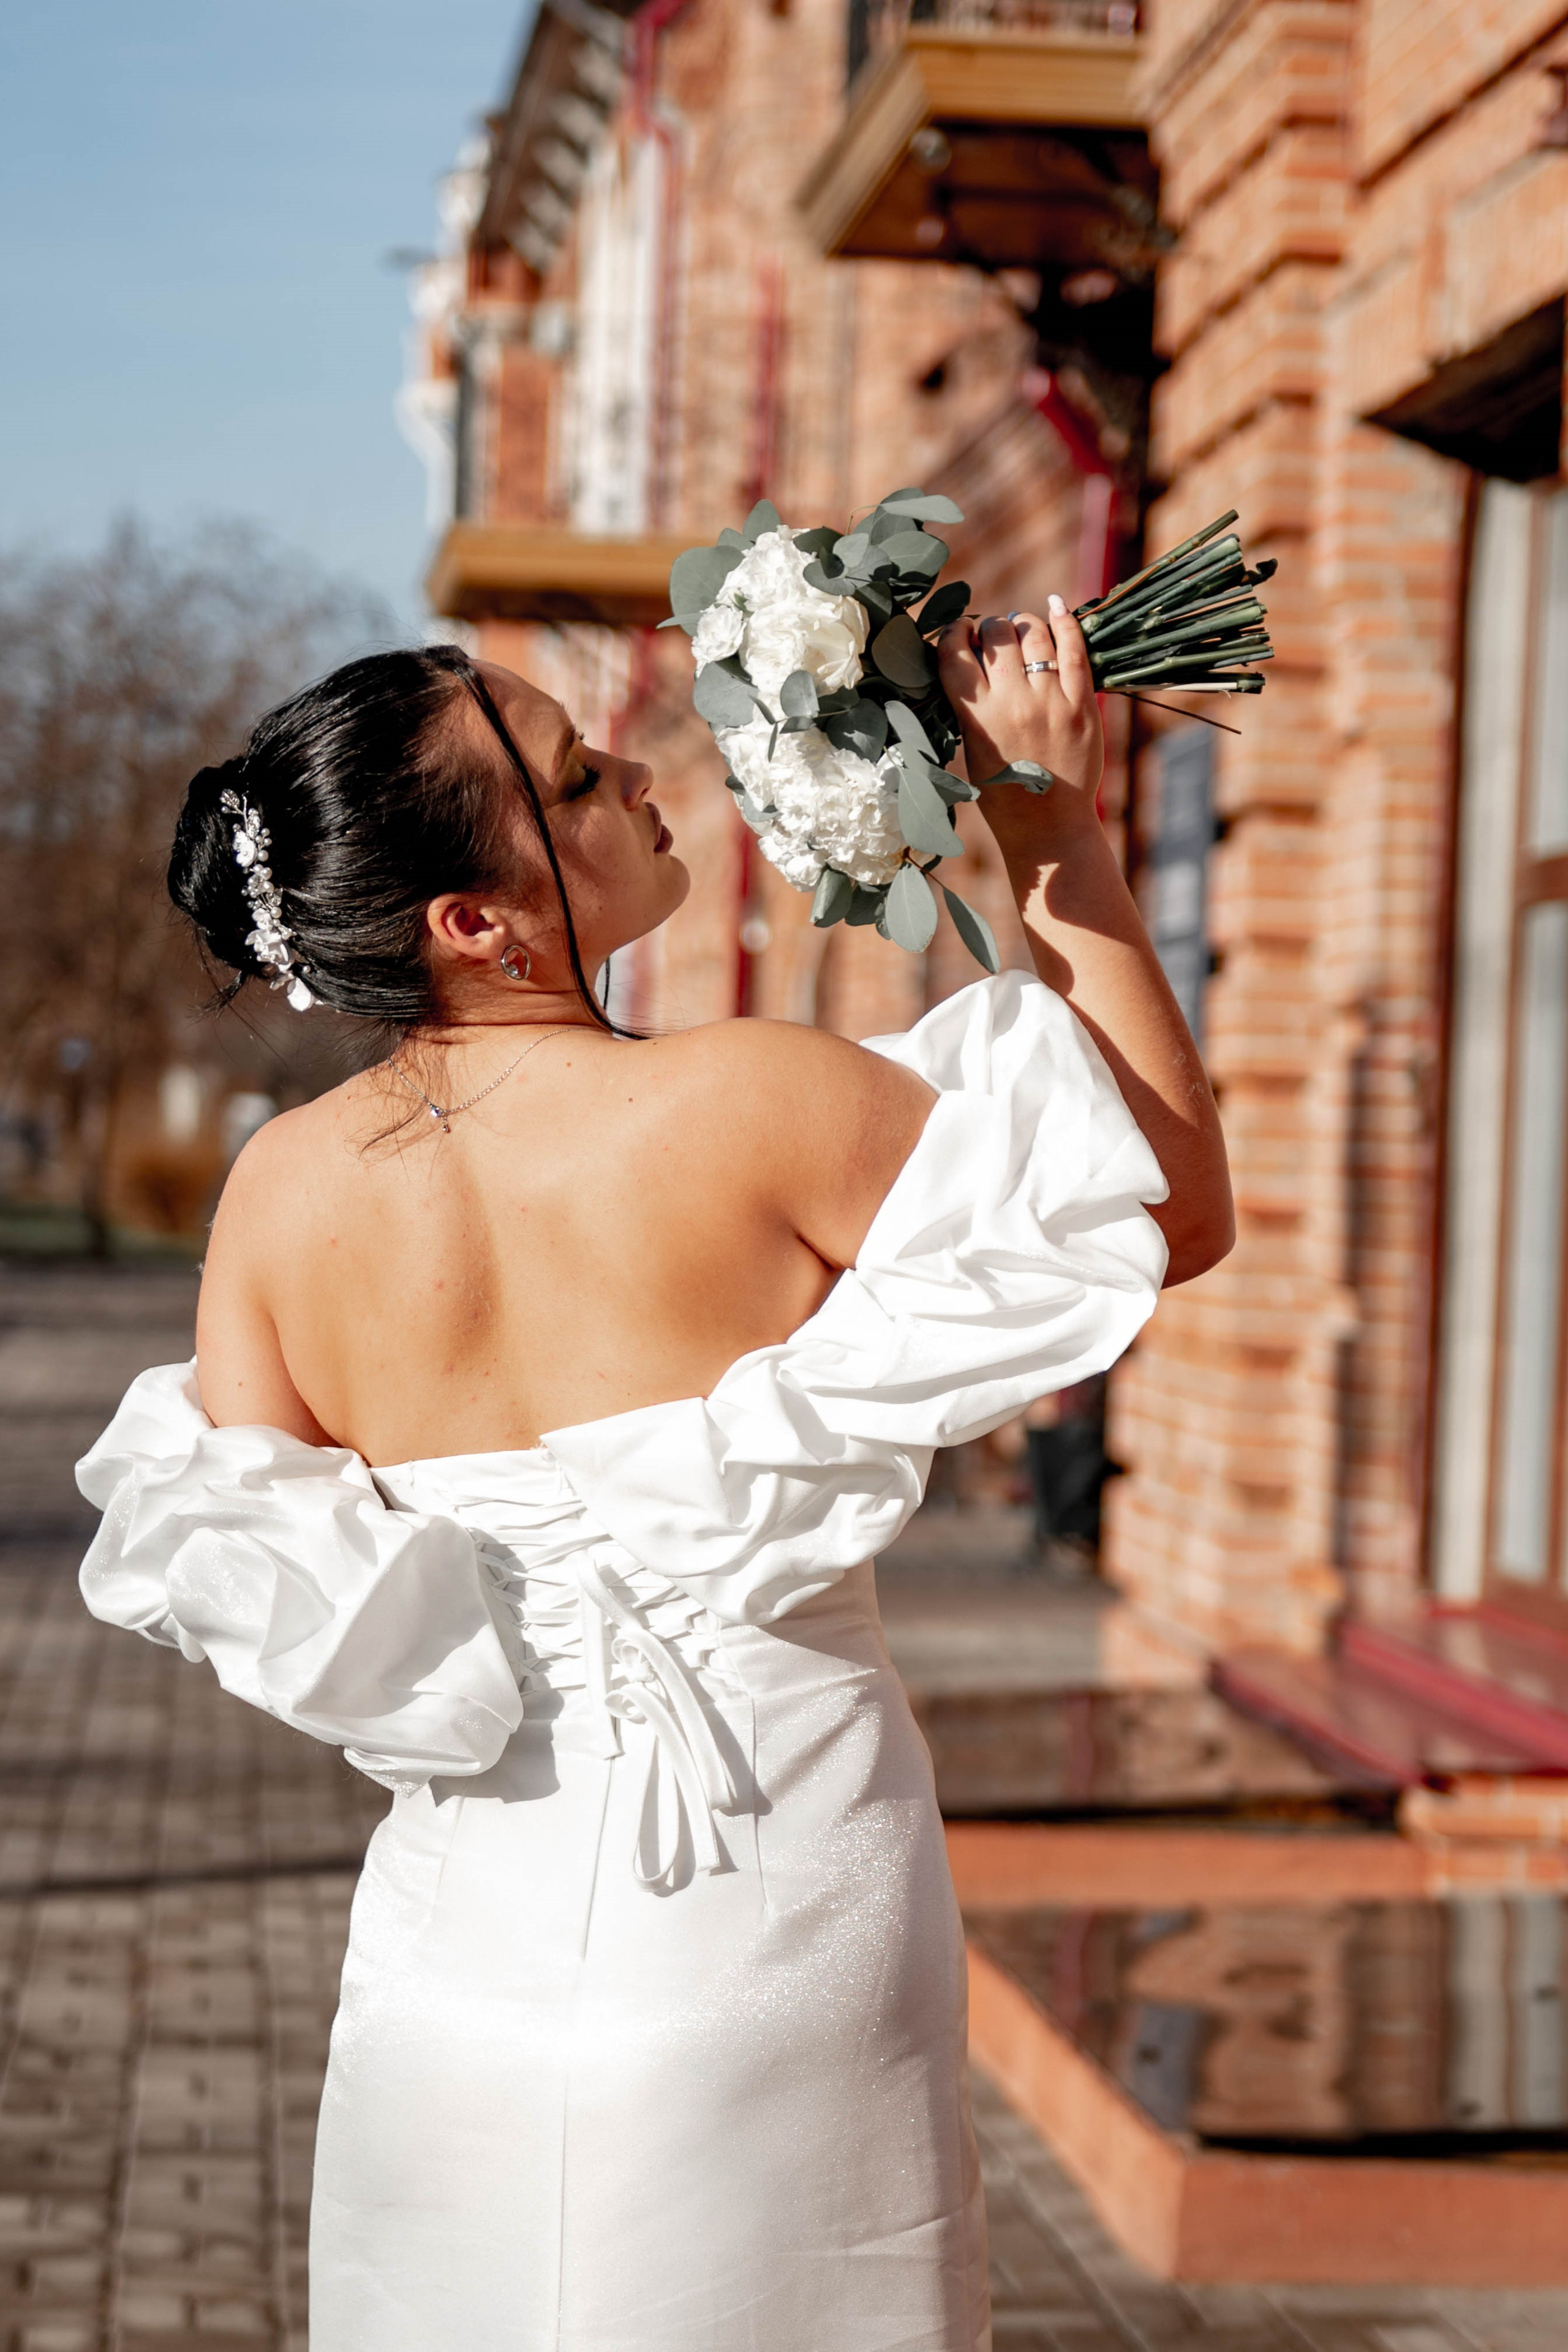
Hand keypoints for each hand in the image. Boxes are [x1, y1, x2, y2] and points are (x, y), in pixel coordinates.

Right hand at [937, 597, 1102, 841]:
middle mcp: (1012, 704)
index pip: (954, 652)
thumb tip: (969, 654)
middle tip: (993, 636)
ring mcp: (1050, 701)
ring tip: (1020, 630)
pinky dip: (1064, 620)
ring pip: (1032, 633)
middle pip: (995, 634)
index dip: (954, 632)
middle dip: (990, 626)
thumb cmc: (1003, 794)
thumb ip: (969, 705)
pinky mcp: (1082, 704)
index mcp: (976, 718)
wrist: (1048, 828)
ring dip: (1022, 623)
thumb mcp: (972, 749)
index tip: (960, 632)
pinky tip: (1055, 607)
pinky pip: (1074, 647)